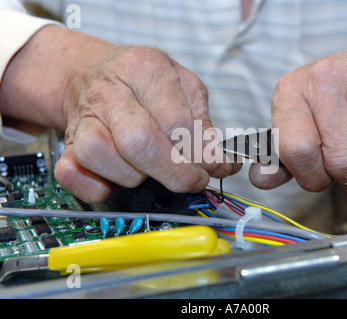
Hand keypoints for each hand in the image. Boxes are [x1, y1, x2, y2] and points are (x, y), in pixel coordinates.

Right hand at [0, 26, 237, 202]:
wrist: (90, 72)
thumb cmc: (142, 82)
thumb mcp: (183, 85)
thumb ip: (204, 122)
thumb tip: (222, 162)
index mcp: (144, 68)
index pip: (176, 121)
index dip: (201, 153)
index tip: (215, 167)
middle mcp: (109, 92)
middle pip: (139, 142)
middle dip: (175, 173)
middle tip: (193, 181)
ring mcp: (82, 118)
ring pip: (104, 158)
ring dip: (135, 177)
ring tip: (149, 169)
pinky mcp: (67, 144)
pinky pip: (71, 174)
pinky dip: (96, 188)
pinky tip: (116, 181)